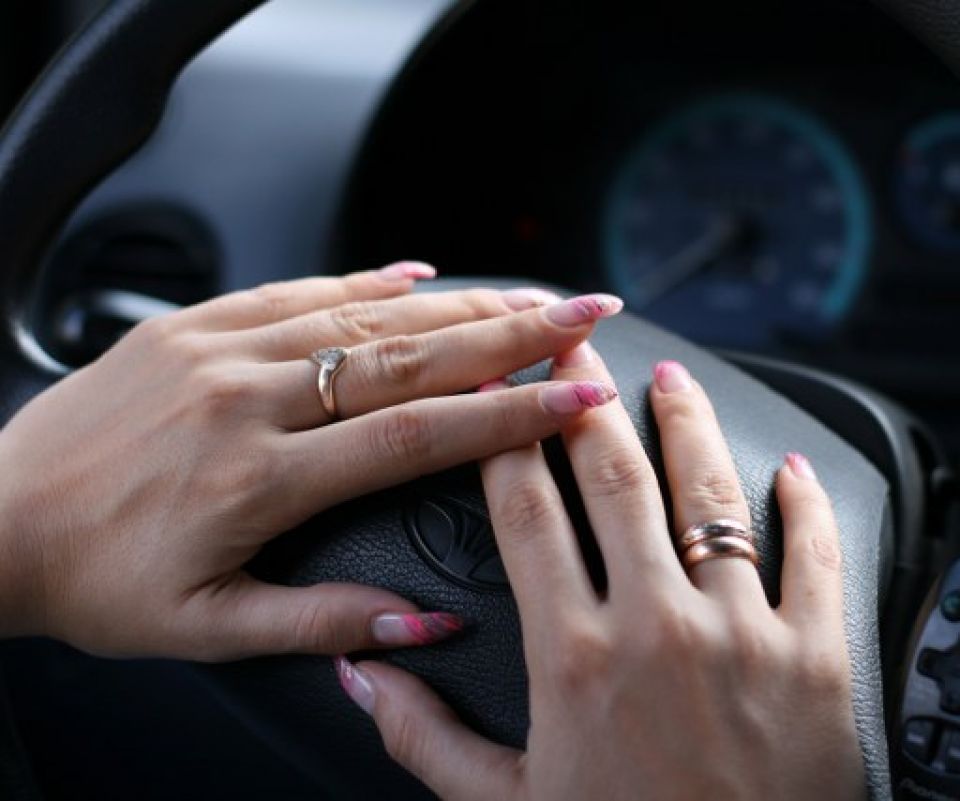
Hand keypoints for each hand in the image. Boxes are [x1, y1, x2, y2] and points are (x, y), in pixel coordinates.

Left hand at [0, 264, 623, 660]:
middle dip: (511, 333)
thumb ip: (327, 623)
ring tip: (531, 291)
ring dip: (457, 301)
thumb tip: (426, 622)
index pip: (414, 434)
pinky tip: (419, 274)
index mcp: (258, 478)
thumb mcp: (209, 630)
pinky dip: (364, 279)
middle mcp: (245, 398)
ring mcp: (215, 350)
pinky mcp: (188, 325)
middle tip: (585, 313)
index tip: (576, 398)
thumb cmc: (96, 583)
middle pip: (406, 356)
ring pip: (360, 313)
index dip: (507, 414)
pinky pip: (293, 288)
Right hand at [339, 349, 864, 799]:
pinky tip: (789, 464)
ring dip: (688, 426)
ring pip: (711, 496)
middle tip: (576, 346)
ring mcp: (741, 633)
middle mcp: (656, 628)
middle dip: (588, 401)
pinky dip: (804, 500)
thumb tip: (364, 673)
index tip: (499, 396)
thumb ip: (425, 737)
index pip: (527, 514)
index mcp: (574, 657)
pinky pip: (813, 552)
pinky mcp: (815, 655)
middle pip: (616, 479)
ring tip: (670, 379)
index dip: (507, 442)